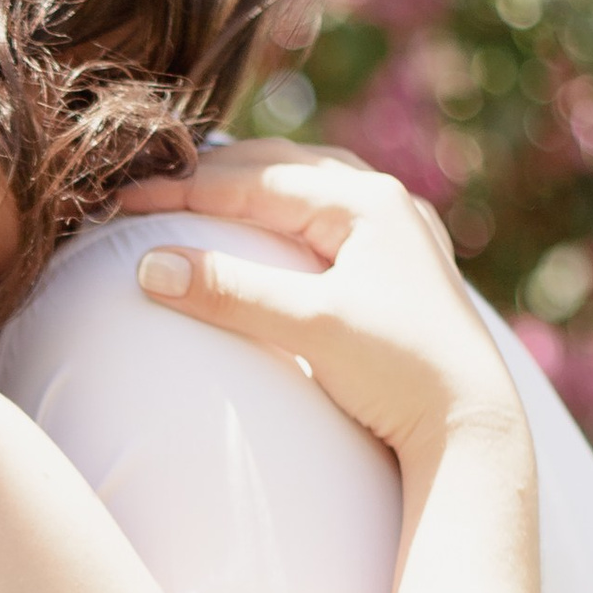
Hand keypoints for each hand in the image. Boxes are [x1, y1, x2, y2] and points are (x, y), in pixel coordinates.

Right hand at [125, 143, 521, 472]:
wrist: (472, 425)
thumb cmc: (399, 371)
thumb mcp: (310, 327)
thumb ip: (230, 292)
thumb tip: (148, 265)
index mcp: (365, 201)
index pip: (250, 181)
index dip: (180, 189)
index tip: (120, 200)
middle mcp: (385, 201)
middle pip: (278, 167)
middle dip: (210, 174)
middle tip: (146, 186)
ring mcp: (397, 230)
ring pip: (307, 182)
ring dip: (249, 183)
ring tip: (198, 189)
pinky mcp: (399, 264)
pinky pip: (328, 212)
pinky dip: (284, 208)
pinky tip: (271, 222)